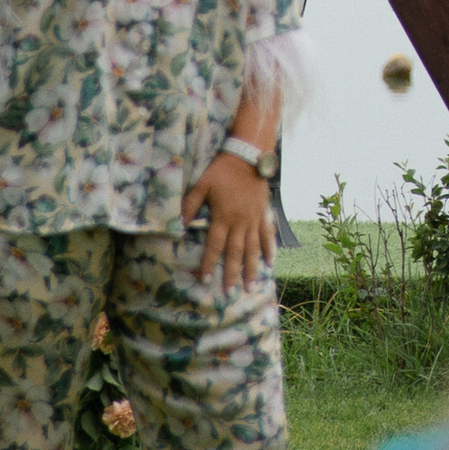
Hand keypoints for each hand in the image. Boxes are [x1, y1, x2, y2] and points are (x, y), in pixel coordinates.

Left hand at [183, 152, 274, 289]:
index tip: (204, 279)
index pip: (214, 246)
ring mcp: (254, 220)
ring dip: (252, 268)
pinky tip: (270, 263)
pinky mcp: (263, 214)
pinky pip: (268, 235)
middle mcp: (240, 222)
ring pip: (253, 249)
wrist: (248, 157)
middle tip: (230, 292)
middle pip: (235, 252)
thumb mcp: (201, 186)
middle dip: (231, 273)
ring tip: (251, 286)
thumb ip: (190, 206)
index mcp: (223, 217)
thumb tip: (178, 224)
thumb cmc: (222, 171)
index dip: (208, 263)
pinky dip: (270, 249)